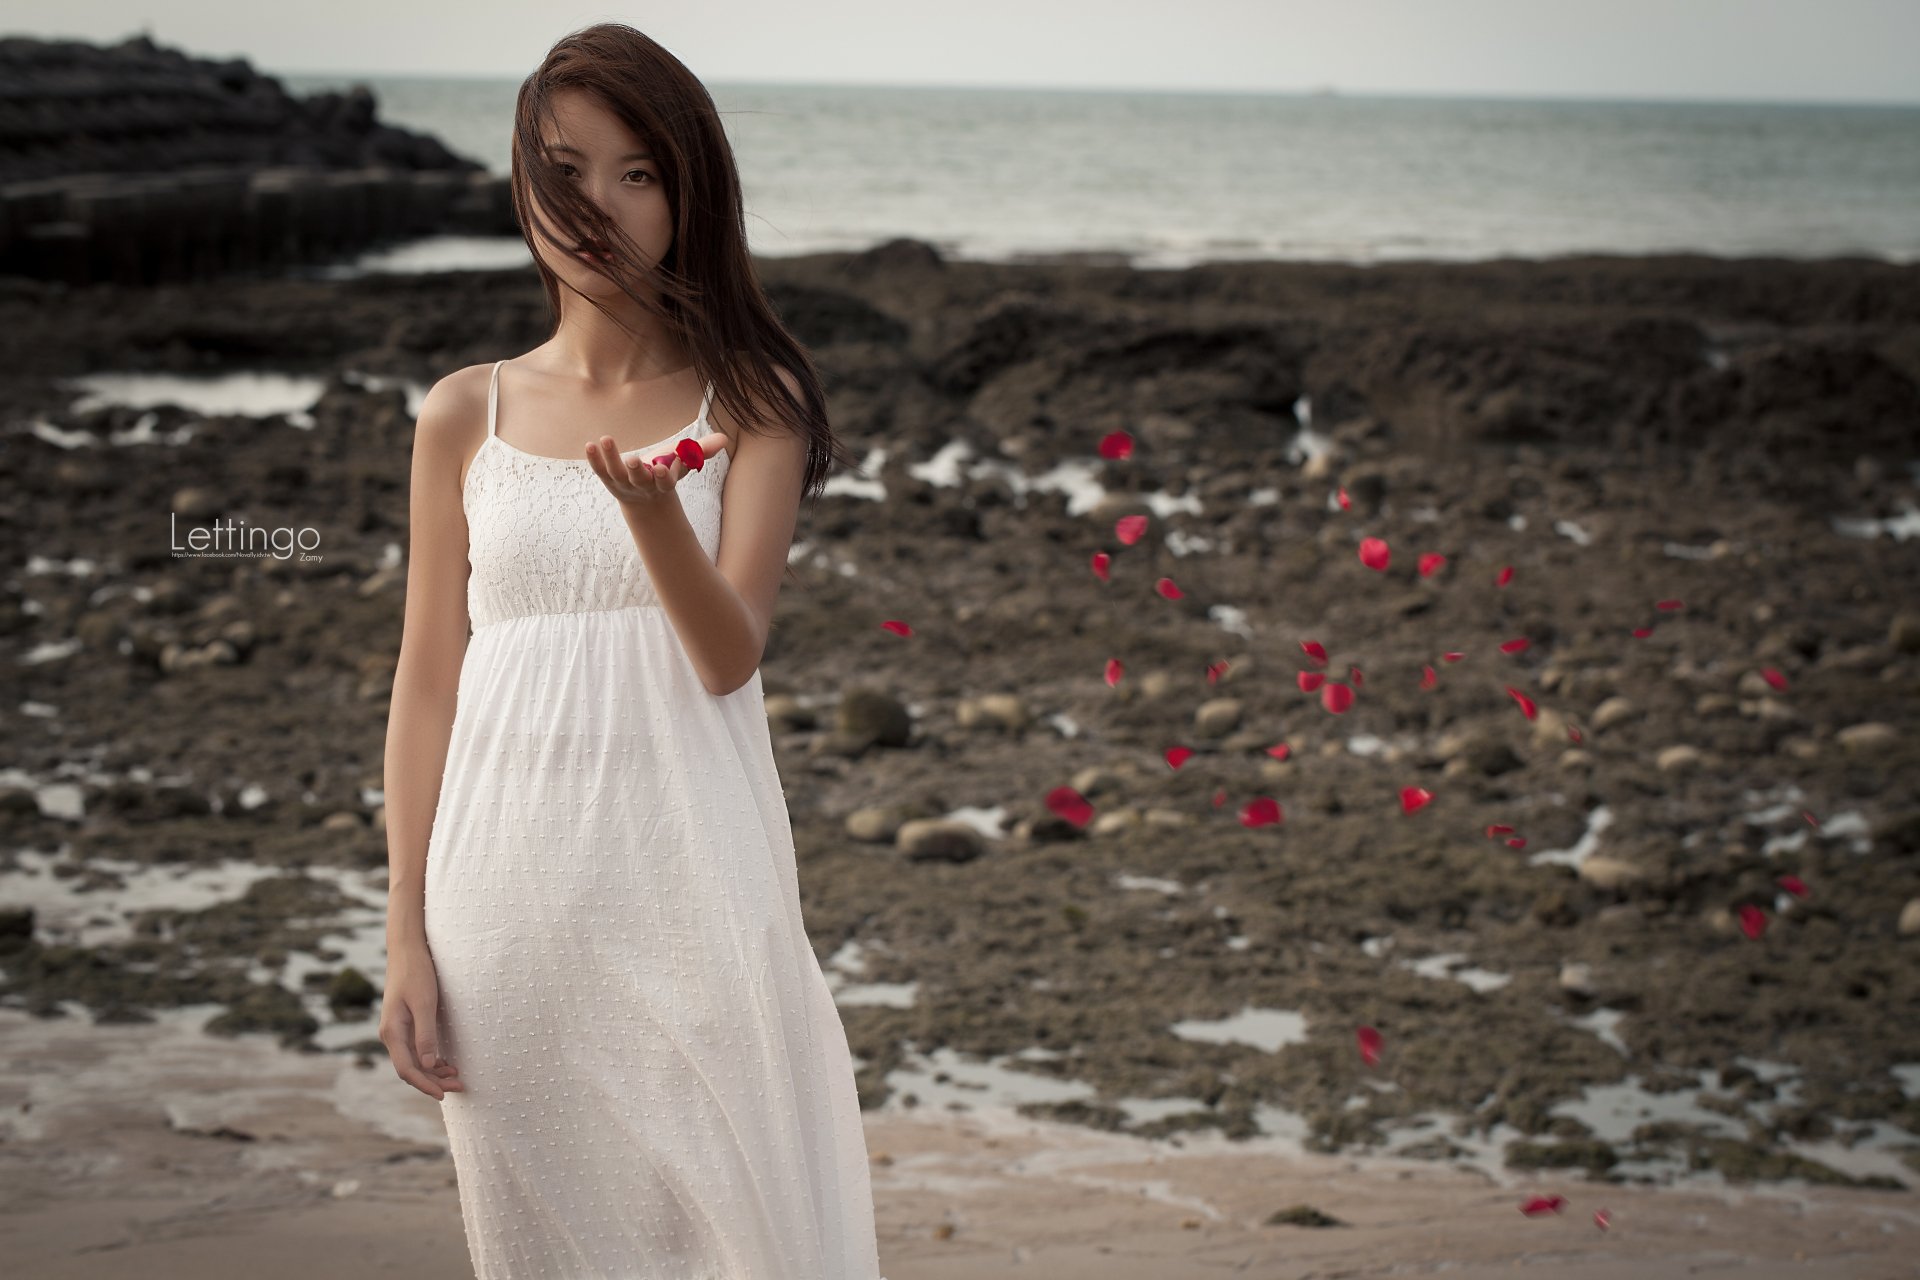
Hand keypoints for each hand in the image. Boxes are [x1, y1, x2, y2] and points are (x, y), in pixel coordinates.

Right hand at [378, 943, 465, 1100]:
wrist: (407, 950)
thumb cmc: (416, 973)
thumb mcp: (424, 1003)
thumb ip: (426, 1034)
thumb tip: (429, 1065)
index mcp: (392, 1032)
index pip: (407, 1069)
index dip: (425, 1085)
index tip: (444, 1095)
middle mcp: (391, 1034)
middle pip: (410, 1069)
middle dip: (433, 1081)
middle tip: (459, 1086)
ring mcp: (397, 1030)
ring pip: (413, 1061)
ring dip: (433, 1072)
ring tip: (456, 1076)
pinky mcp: (405, 1024)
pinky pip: (415, 1050)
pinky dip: (430, 1059)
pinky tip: (446, 1062)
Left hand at [587, 430, 728, 509]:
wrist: (643, 498)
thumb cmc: (666, 472)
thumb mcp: (684, 462)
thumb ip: (701, 451)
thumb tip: (724, 439)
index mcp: (662, 483)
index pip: (665, 482)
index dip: (664, 476)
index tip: (662, 468)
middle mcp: (642, 486)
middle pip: (639, 480)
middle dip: (637, 470)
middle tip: (633, 459)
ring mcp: (623, 484)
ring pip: (616, 473)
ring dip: (611, 458)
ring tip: (606, 439)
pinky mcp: (609, 479)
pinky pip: (599, 470)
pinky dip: (594, 459)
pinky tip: (589, 445)